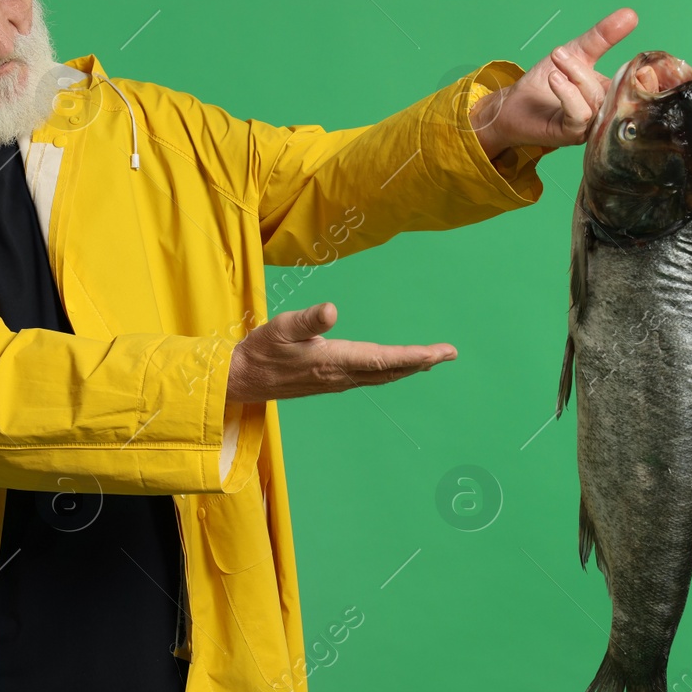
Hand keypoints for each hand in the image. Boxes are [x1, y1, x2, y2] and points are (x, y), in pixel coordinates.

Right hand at [225, 302, 455, 404]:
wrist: (241, 379)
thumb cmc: (260, 350)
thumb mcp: (281, 327)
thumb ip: (308, 319)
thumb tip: (333, 310)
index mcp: (334, 360)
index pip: (383, 359)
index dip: (415, 356)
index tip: (441, 353)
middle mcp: (341, 375)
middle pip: (390, 370)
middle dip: (422, 362)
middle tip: (450, 353)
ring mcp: (337, 380)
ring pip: (382, 375)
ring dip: (409, 367)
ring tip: (432, 359)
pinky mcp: (331, 380)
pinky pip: (370, 377)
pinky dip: (390, 370)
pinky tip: (395, 366)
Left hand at [471, 7, 638, 157]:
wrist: (512, 104)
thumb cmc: (544, 83)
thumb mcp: (576, 53)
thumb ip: (602, 37)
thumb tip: (630, 15)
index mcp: (612, 95)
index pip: (637, 84)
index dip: (643, 73)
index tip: (633, 54)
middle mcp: (605, 113)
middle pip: (616, 91)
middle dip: (591, 67)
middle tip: (571, 52)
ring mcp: (589, 127)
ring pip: (596, 99)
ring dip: (575, 75)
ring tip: (556, 60)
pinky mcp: (571, 134)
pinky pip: (579, 114)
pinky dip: (568, 93)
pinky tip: (555, 78)